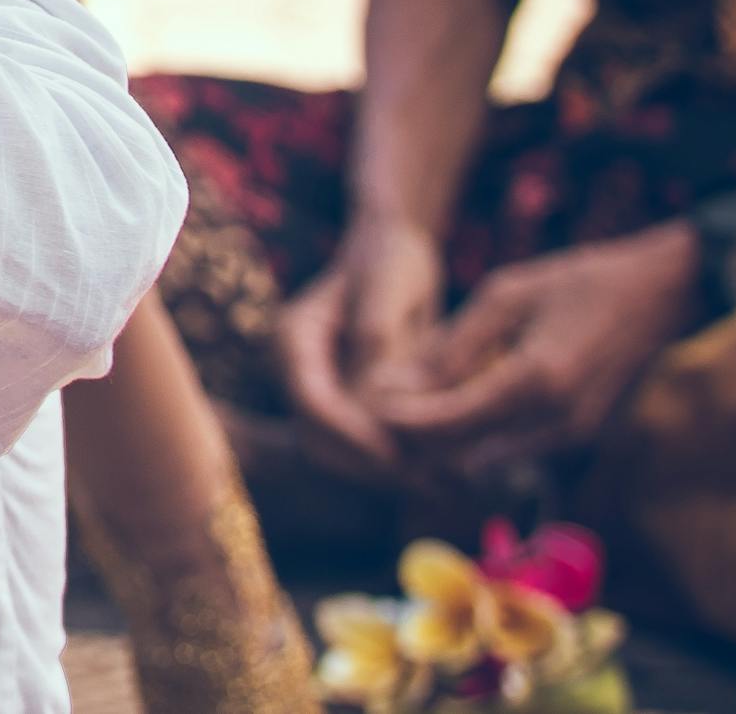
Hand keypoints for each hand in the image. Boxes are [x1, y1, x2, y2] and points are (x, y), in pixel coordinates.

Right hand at [275, 214, 444, 474]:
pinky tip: (441, 472)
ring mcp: (318, 389)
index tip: (400, 458)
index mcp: (293, 337)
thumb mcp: (388, 289)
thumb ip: (376, 340)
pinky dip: (396, 463)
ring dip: (384, 473)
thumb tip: (374, 402)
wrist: (390, 252)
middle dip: (369, 465)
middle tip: (431, 481)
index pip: (311, 401)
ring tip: (442, 483)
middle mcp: (297, 370)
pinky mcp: (344, 404)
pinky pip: (360, 448)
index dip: (352, 436)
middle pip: (318, 439)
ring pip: (338, 454)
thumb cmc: (390, 260)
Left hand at [372, 223, 703, 478]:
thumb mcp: (506, 296)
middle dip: (414, 437)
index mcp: (534, 383)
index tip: (365, 398)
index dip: (397, 418)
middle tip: (381, 404)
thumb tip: (395, 385)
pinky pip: (512, 448)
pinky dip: (477, 434)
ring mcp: (573, 436)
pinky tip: (457, 400)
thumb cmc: (580, 282)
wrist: (662, 294)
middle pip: (460, 453)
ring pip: (484, 457)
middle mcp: (555, 423)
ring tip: (411, 400)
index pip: (445, 423)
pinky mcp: (580, 436)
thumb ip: (452, 347)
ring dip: (443, 439)